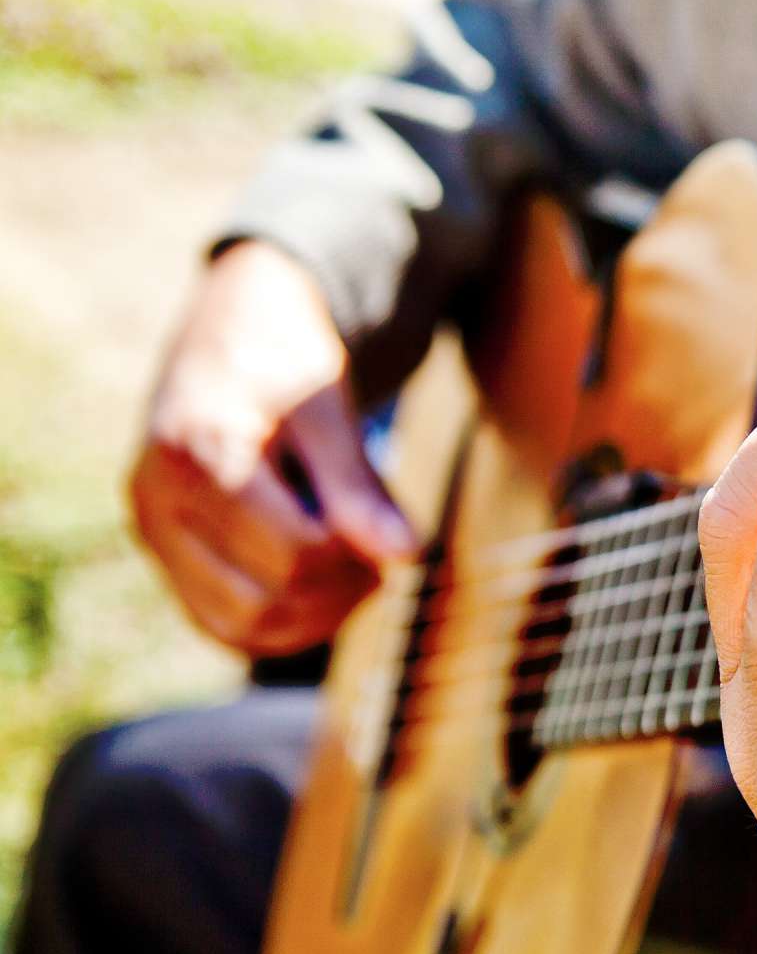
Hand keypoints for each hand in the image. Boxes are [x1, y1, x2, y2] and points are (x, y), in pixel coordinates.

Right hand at [130, 241, 415, 655]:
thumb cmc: (283, 356)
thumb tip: (407, 555)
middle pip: (267, 599)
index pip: (297, 553)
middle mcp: (157, 501)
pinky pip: (220, 624)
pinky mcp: (163, 554)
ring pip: (240, 627)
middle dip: (339, 590)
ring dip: (313, 617)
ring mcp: (153, 532)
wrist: (230, 326)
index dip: (357, 556)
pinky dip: (280, 623)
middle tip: (379, 551)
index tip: (388, 528)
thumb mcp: (326, 404)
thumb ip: (359, 482)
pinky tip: (323, 587)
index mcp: (196, 454)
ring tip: (355, 569)